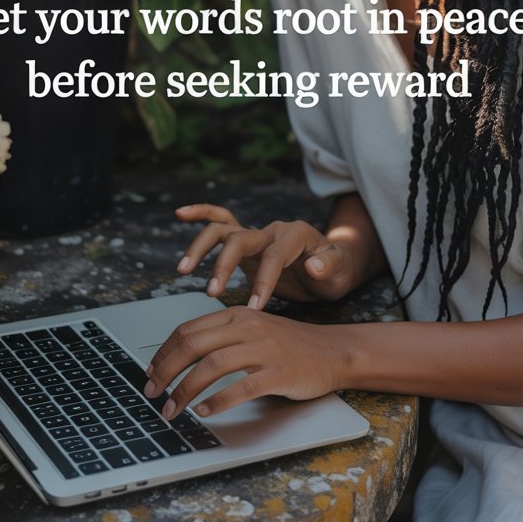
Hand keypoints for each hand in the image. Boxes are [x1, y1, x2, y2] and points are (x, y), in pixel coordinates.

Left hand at [144, 306, 349, 418]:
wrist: (332, 351)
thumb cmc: (289, 345)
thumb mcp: (252, 330)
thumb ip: (222, 337)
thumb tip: (182, 357)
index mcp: (236, 315)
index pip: (188, 330)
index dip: (163, 353)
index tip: (150, 373)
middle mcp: (247, 327)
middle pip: (194, 345)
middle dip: (166, 371)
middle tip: (151, 393)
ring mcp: (264, 349)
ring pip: (212, 365)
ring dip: (185, 390)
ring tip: (171, 409)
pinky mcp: (279, 372)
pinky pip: (242, 387)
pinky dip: (219, 401)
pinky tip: (205, 412)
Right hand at [175, 202, 358, 308]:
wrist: (332, 267)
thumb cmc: (336, 271)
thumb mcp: (342, 272)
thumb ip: (329, 266)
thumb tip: (312, 265)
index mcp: (296, 235)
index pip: (273, 256)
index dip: (263, 281)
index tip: (254, 307)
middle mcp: (273, 230)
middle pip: (241, 238)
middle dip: (224, 265)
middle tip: (212, 292)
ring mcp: (257, 234)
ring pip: (223, 229)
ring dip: (201, 247)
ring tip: (184, 270)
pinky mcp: (245, 242)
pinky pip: (220, 222)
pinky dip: (201, 214)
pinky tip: (181, 213)